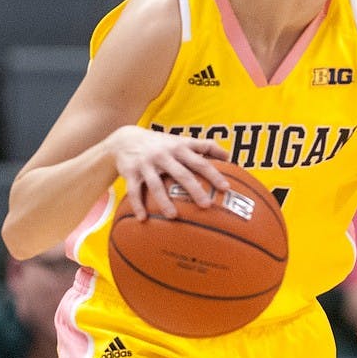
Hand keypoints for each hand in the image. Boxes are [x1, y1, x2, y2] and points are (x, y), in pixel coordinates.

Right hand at [105, 125, 229, 219]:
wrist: (127, 138)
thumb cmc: (163, 143)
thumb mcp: (183, 141)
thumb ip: (206, 147)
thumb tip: (230, 157)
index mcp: (180, 148)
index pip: (201, 161)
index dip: (214, 174)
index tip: (226, 188)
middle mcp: (164, 155)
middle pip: (182, 174)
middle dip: (195, 189)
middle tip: (207, 205)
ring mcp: (146, 164)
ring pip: (156, 185)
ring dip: (164, 201)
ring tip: (174, 216)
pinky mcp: (130, 172)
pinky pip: (134, 191)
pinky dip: (137, 205)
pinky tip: (143, 219)